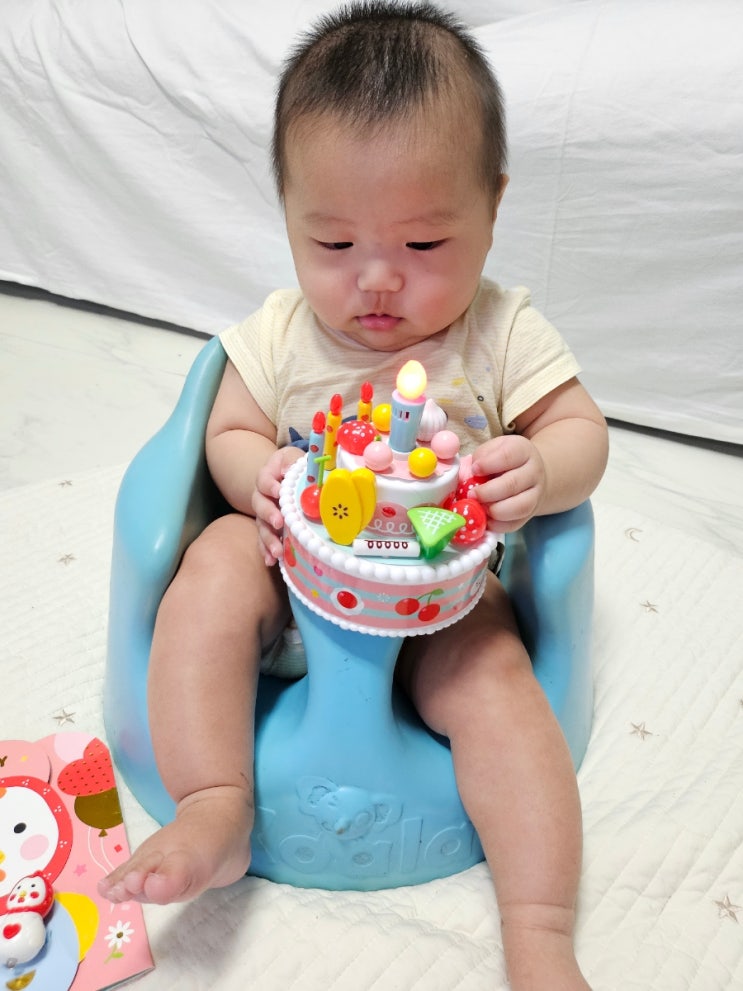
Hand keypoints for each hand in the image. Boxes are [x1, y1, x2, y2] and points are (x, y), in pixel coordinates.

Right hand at [252, 446, 303, 564]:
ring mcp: (264, 514)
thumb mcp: (293, 457)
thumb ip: (291, 461)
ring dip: (268, 539)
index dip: (270, 485)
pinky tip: (272, 561)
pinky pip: (264, 540)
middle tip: (278, 522)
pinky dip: (266, 551)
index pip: (264, 480)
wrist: (288, 474)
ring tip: (277, 551)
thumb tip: (288, 472)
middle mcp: (262, 497)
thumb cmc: (292, 466)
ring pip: (262, 526)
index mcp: (267, 477)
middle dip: (269, 514)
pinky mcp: (270, 528)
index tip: (278, 490)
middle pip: (260, 505)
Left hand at [469, 434, 546, 532]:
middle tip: (471, 494)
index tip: (474, 469)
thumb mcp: (494, 449)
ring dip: (494, 510)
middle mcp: (534, 473)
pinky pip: (515, 524)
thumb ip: (481, 457)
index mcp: (523, 451)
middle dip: (487, 492)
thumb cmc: (504, 460)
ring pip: (519, 507)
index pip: (508, 456)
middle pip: (513, 484)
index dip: (488, 464)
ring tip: (479, 507)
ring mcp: (535, 495)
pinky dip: (497, 525)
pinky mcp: (530, 514)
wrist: (530, 474)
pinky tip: (485, 519)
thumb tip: (469, 474)